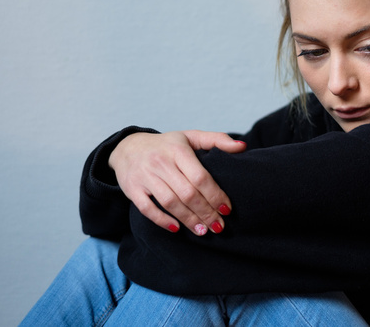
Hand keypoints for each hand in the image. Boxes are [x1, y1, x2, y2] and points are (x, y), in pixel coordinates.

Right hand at [109, 130, 245, 235]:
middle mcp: (161, 162)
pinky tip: (177, 229)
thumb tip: (242, 147)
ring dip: (189, 220)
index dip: (215, 195)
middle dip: (206, 212)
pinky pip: (147, 209)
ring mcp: (145, 176)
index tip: (227, 209)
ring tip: (203, 231)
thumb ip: (217, 140)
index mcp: (178, 150)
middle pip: (187, 193)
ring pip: (170, 203)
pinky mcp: (132, 189)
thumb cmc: (166, 145)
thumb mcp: (190, 137)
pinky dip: (162, 220)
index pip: (200, 177)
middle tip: (219, 226)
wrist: (127, 147)